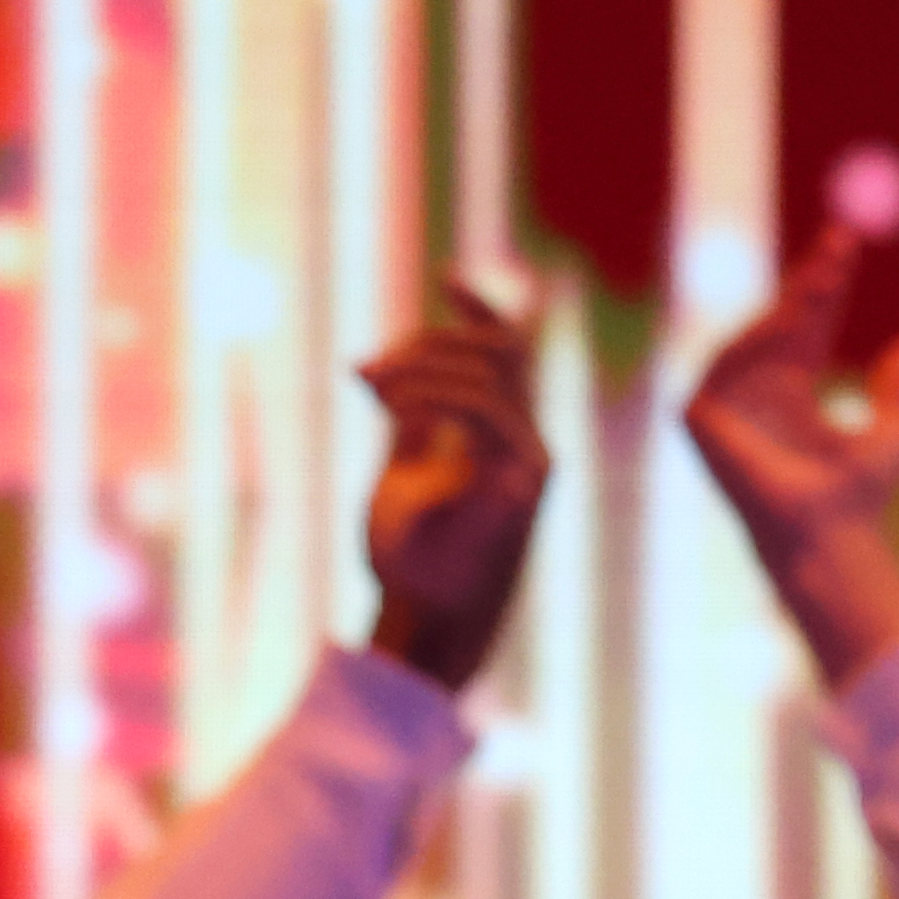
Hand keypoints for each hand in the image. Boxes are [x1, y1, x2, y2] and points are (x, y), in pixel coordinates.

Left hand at [356, 286, 545, 693]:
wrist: (421, 622)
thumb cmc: (408, 561)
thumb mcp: (397, 473)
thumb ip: (406, 422)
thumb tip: (382, 370)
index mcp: (498, 431)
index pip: (506, 347)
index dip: (481, 306)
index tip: (445, 276)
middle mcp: (524, 437)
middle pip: (498, 348)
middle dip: (429, 342)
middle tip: (366, 372)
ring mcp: (533, 456)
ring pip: (495, 371)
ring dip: (426, 366)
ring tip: (372, 390)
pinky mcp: (530, 480)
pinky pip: (496, 411)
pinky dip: (443, 396)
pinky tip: (396, 407)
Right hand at [679, 223, 898, 687]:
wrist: (830, 532)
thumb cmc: (860, 497)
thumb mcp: (895, 431)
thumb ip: (898, 391)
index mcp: (790, 400)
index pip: (806, 328)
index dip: (825, 286)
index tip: (847, 244)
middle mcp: (754, 399)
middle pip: (781, 322)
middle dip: (809, 282)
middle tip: (841, 244)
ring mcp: (724, 410)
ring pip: (754, 337)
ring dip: (789, 307)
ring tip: (826, 286)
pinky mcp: (698, 419)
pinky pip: (724, 363)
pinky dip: (754, 341)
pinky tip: (790, 322)